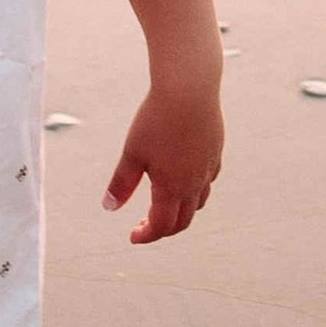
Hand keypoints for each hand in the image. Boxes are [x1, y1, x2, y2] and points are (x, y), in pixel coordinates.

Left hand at [102, 81, 224, 243]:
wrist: (189, 89)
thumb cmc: (156, 119)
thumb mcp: (132, 153)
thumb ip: (121, 183)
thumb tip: (109, 207)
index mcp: (172, 188)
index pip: (161, 225)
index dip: (146, 235)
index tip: (132, 236)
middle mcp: (195, 183)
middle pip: (183, 220)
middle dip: (163, 229)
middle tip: (144, 225)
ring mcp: (208, 167)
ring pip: (199, 202)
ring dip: (182, 211)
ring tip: (164, 204)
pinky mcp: (216, 151)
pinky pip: (208, 180)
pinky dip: (196, 189)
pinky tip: (186, 177)